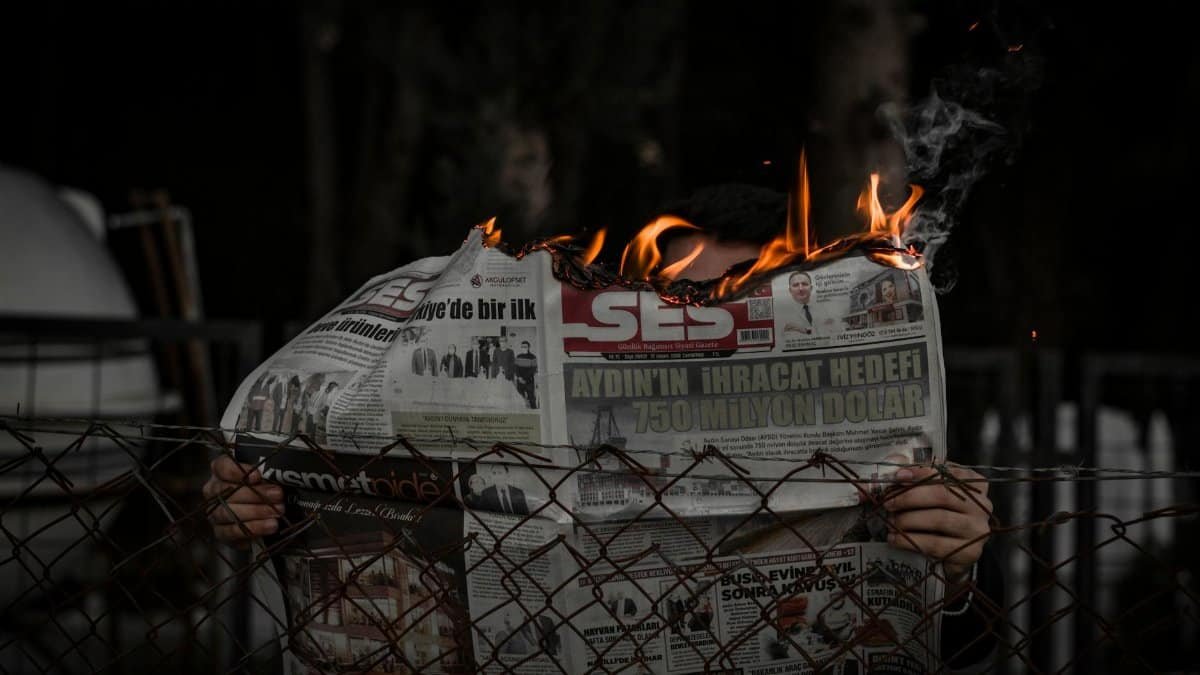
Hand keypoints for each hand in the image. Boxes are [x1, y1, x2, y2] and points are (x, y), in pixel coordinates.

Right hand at [203, 454, 283, 544]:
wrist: (264, 515)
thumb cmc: (263, 488)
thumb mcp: (266, 475)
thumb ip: (267, 471)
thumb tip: (280, 474)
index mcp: (221, 471)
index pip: (221, 466)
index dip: (237, 471)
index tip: (257, 476)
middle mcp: (213, 491)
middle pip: (226, 491)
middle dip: (255, 494)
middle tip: (277, 495)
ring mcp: (214, 512)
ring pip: (228, 512)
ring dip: (255, 512)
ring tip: (276, 512)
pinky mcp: (221, 533)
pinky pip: (232, 532)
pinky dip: (253, 529)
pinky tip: (269, 526)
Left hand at [881, 464, 991, 584]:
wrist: (954, 552)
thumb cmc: (940, 514)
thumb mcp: (932, 491)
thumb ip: (917, 476)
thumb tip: (896, 470)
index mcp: (973, 483)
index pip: (946, 472)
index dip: (920, 472)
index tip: (898, 476)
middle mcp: (981, 504)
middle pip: (941, 495)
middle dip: (909, 497)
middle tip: (889, 502)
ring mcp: (977, 529)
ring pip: (938, 519)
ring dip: (908, 519)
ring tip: (891, 521)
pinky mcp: (970, 552)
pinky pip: (935, 544)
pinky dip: (910, 540)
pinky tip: (895, 538)